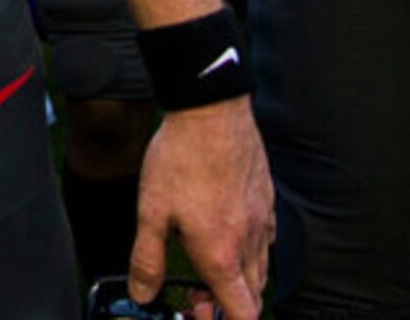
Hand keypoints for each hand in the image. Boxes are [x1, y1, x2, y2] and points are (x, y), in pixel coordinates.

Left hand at [132, 98, 271, 319]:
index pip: (242, 313)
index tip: (201, 313)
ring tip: (210, 265)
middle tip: (197, 293)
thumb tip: (143, 293)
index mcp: (221, 254)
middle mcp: (249, 243)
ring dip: (240, 280)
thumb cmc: (181, 158)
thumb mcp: (151, 212)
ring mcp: (262, 221)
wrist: (211, 110)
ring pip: (262, 270)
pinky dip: (251, 251)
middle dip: (228, 305)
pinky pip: (266, 240)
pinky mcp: (266, 200)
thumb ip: (147, 259)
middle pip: (252, 297)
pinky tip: (228, 234)